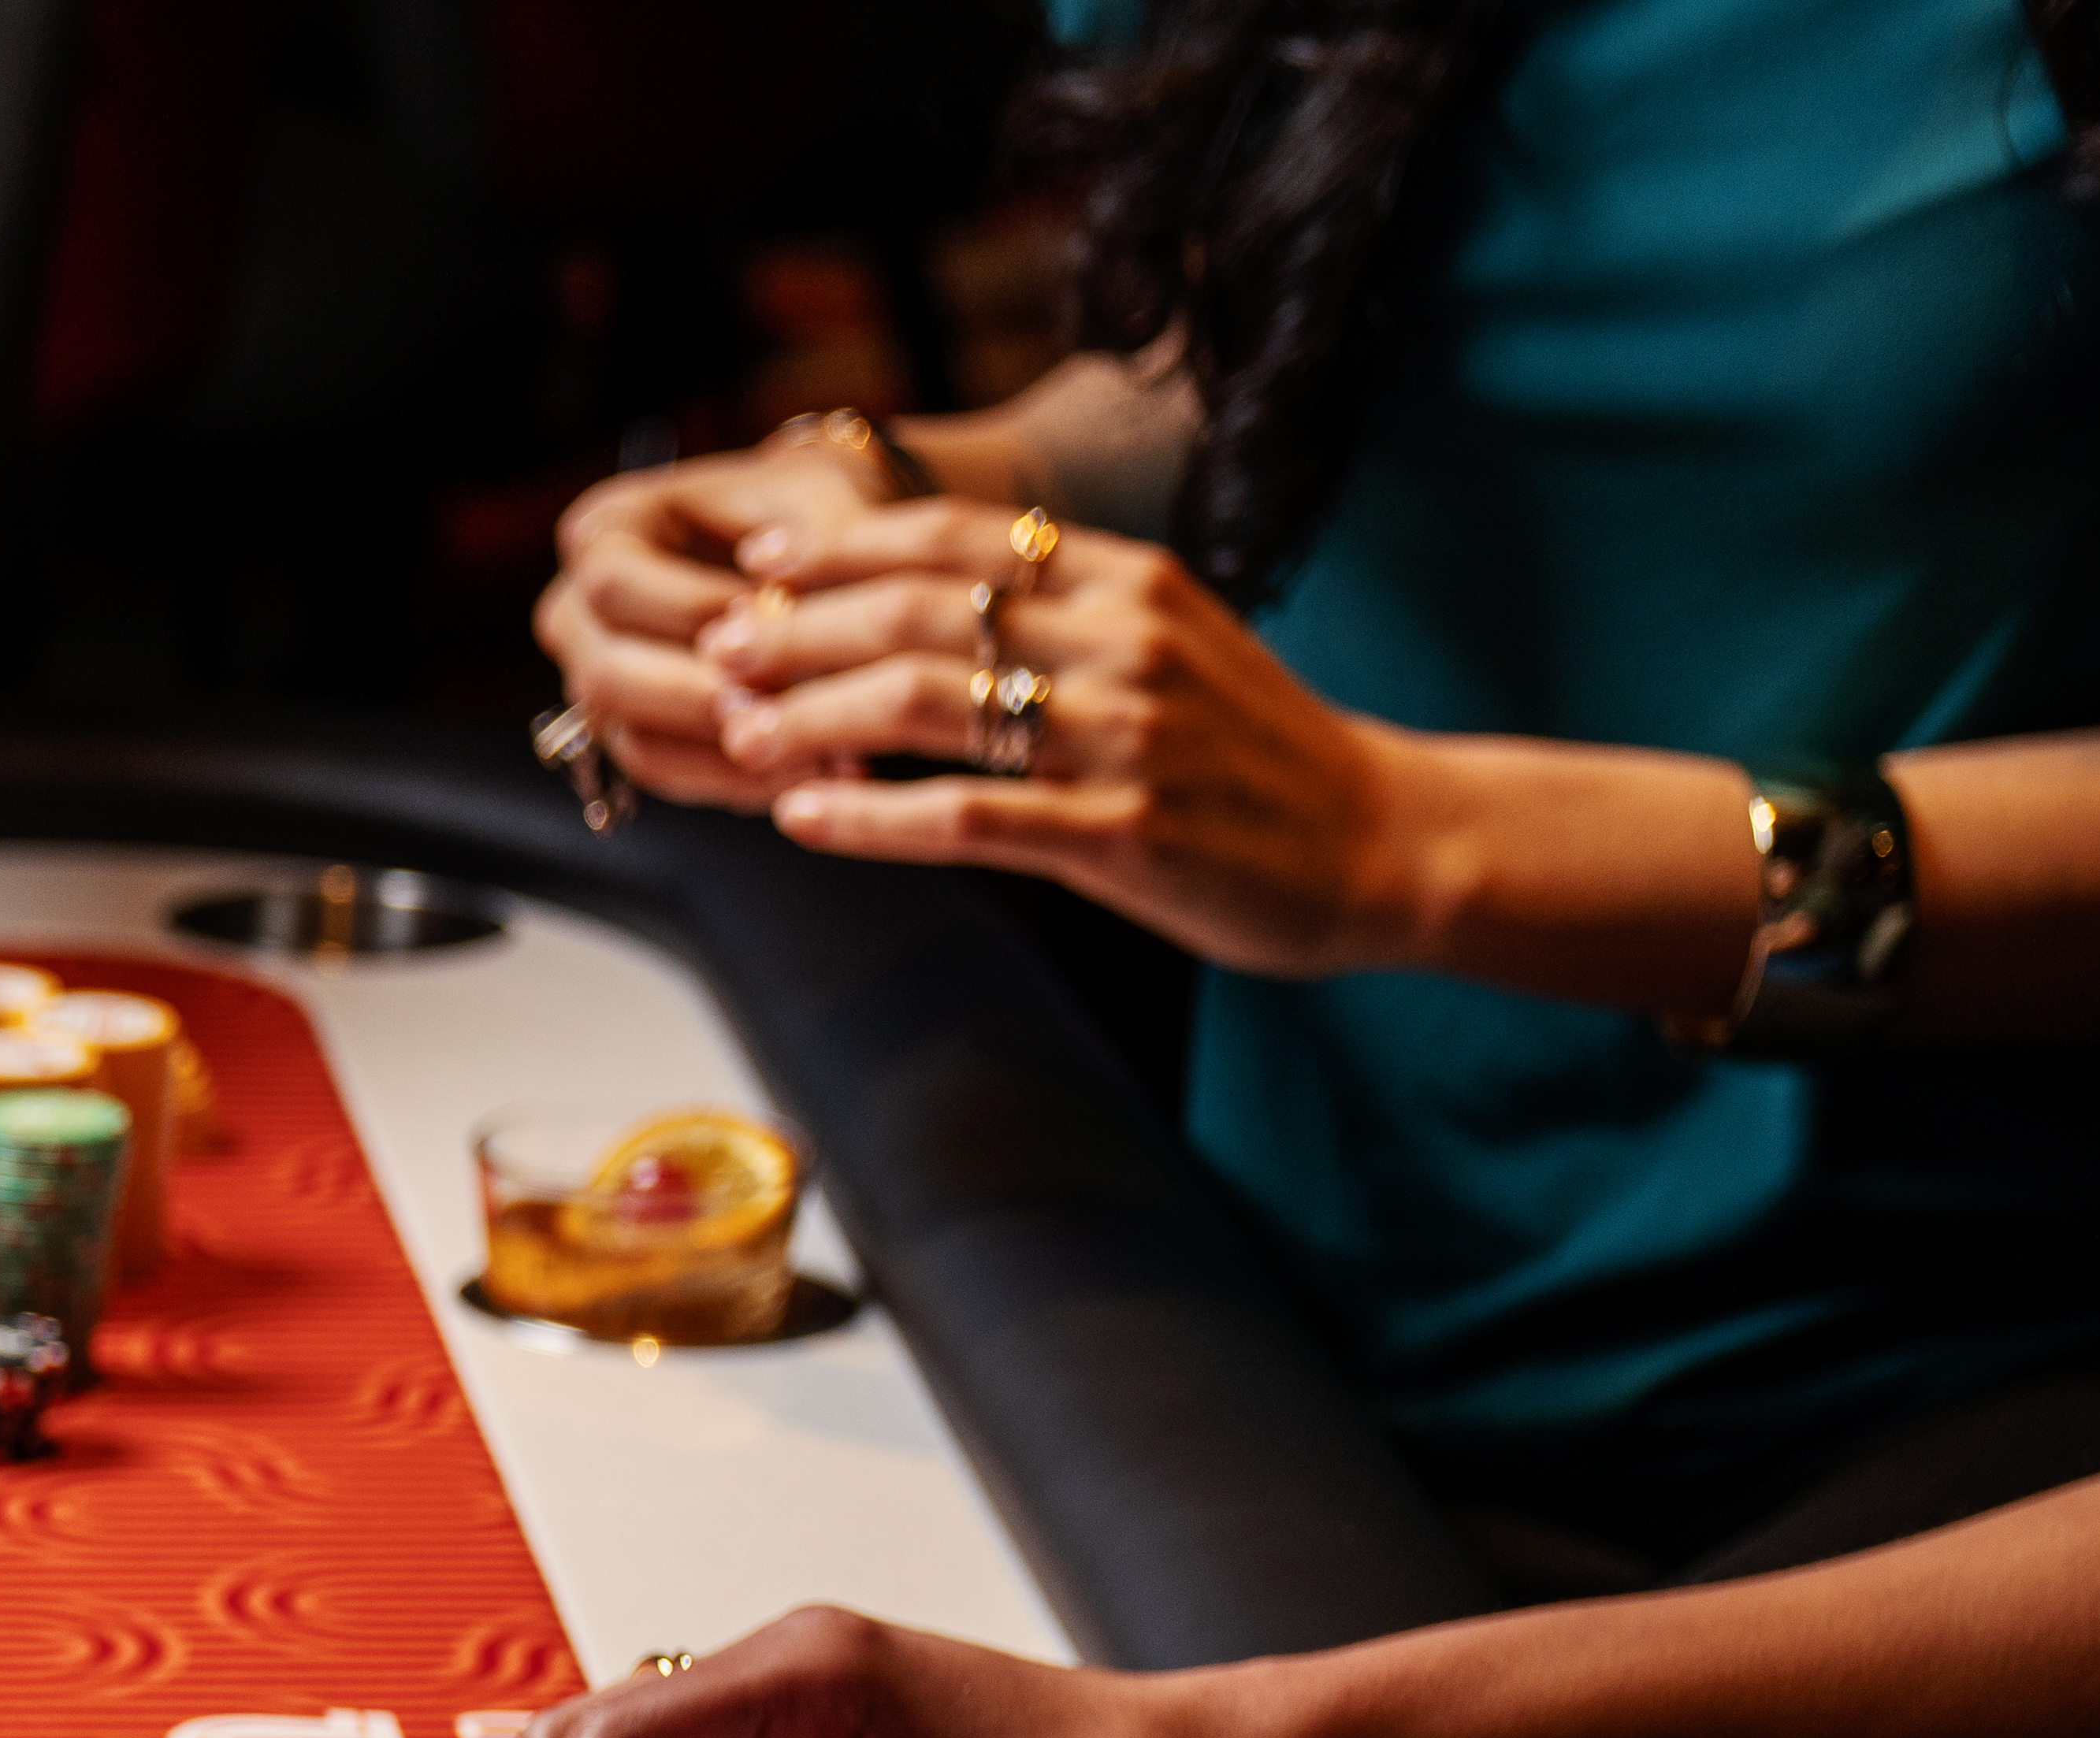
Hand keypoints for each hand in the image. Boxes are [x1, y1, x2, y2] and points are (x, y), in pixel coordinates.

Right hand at [533, 435, 916, 817]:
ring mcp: (597, 683)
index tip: (770, 616)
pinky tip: (806, 771)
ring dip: (720, 753)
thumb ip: (810, 546)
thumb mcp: (817, 504)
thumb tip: (782, 604)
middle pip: (606, 676)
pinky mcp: (634, 735)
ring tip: (810, 751)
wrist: (811, 550)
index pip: (614, 585)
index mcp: (602, 534)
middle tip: (779, 706)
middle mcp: (577, 613)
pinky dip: (735, 779)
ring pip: (631, 739)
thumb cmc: (806, 514)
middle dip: (698, 697)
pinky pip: (668, 773)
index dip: (688, 608)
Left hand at [695, 503, 1427, 976]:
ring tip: (738, 734)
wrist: (1382, 839)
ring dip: (814, 715)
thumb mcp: (1165, 644)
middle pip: (922, 607)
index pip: (956, 537)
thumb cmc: (1252, 753)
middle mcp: (1122, 639)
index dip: (842, 546)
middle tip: (717, 649)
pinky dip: (869, 816)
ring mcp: (1123, 734)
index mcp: (1127, 580)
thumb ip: (1059, 615)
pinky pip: (967, 816)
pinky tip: (800, 817)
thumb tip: (923, 603)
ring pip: (930, 700)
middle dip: (801, 626)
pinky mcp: (1123, 831)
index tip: (758, 565)